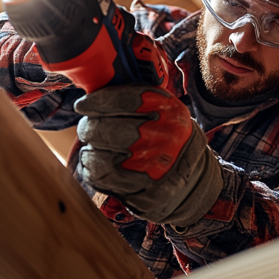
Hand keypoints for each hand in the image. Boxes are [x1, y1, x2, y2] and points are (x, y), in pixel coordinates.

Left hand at [74, 84, 222, 225]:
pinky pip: (100, 180)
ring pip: (97, 157)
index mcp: (169, 112)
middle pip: (105, 129)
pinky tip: (100, 165)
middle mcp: (163, 140)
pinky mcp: (142, 194)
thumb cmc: (170, 138)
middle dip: (89, 127)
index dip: (97, 101)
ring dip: (89, 152)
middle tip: (88, 127)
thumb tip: (98, 84)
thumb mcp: (166, 112)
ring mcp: (153, 170)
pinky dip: (92, 171)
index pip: (123, 99)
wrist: (194, 178)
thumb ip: (137, 98)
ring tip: (95, 148)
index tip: (83, 104)